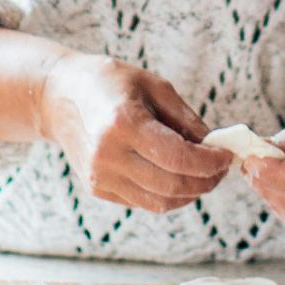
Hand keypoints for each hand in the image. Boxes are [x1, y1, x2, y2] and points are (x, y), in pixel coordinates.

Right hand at [41, 52, 230, 211]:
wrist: (58, 97)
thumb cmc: (110, 82)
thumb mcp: (152, 85)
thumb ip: (185, 117)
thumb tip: (214, 144)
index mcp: (124, 123)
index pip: (179, 157)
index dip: (210, 162)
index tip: (226, 155)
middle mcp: (108, 155)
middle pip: (172, 184)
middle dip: (205, 181)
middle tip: (221, 168)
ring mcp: (100, 176)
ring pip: (160, 201)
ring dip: (190, 193)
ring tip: (205, 175)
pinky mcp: (97, 189)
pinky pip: (143, 201)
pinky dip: (168, 195)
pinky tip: (180, 178)